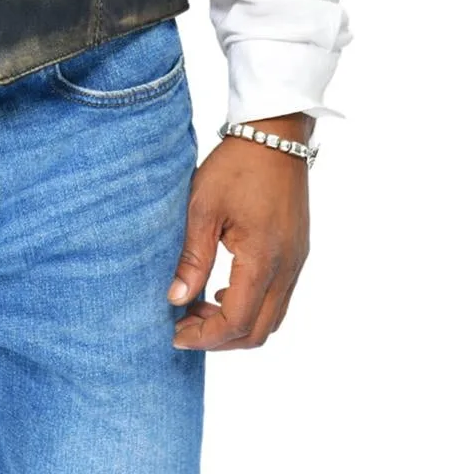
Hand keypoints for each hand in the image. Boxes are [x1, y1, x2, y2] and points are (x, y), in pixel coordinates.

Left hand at [167, 113, 310, 350]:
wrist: (274, 135)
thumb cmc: (236, 165)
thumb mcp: (203, 207)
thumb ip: (193, 257)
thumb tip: (176, 299)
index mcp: (263, 259)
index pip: (237, 321)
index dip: (206, 337)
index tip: (176, 334)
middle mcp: (287, 268)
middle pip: (259, 331)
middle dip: (221, 339)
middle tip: (185, 325)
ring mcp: (297, 261)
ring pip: (271, 318)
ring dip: (237, 324)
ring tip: (200, 307)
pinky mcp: (297, 252)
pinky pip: (278, 298)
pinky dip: (251, 306)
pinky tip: (223, 290)